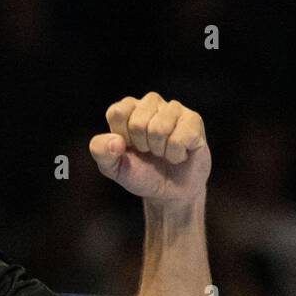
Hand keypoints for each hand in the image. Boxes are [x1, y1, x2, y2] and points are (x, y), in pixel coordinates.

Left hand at [90, 92, 210, 206]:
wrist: (169, 192)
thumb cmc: (140, 174)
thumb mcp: (112, 168)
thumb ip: (101, 151)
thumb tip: (116, 141)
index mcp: (127, 108)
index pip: (117, 113)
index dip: (122, 139)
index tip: (129, 148)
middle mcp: (151, 103)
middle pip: (138, 122)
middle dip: (142, 146)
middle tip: (149, 152)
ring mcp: (174, 109)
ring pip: (160, 128)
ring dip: (160, 151)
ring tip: (163, 153)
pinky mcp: (194, 120)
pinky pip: (180, 137)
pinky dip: (176, 155)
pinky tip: (179, 154)